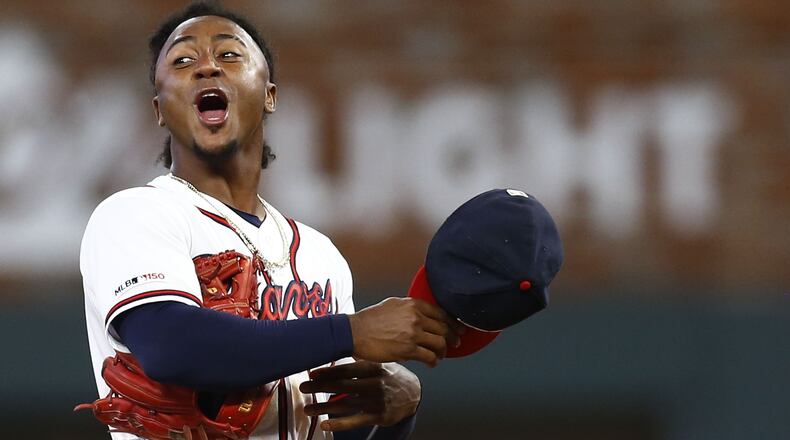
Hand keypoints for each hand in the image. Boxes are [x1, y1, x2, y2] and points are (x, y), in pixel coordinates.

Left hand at [300, 361, 420, 431]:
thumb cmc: (391, 375)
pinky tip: (325, 424)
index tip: (311, 374)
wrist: (414, 394)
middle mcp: (375, 383)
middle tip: (303, 388)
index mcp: (374, 367)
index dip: (328, 372)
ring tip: (308, 409)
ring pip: (346, 405)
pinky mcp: (379, 416)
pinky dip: (339, 424)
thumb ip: (360, 359)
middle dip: (320, 387)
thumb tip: (339, 345)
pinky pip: (356, 421)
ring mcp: (377, 401)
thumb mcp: (381, 362)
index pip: (347, 369)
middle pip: (343, 386)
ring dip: (324, 407)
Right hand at [347, 297, 464, 366]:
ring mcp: (413, 333)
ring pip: (439, 343)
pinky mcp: (408, 349)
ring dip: (443, 351)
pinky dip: (434, 361)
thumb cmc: (370, 319)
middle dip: (453, 337)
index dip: (453, 322)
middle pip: (444, 328)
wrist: (354, 332)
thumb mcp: (392, 304)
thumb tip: (422, 314)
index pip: (441, 313)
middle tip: (455, 343)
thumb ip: (409, 308)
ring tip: (441, 355)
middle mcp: (416, 317)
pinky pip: (429, 356)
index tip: (458, 328)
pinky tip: (432, 363)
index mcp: (413, 304)